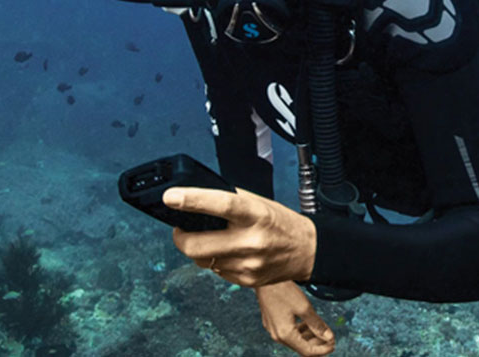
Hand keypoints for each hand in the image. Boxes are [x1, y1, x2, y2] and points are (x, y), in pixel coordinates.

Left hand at [163, 186, 317, 287]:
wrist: (306, 250)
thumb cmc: (280, 223)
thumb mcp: (259, 202)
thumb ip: (230, 200)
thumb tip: (196, 198)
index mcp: (255, 214)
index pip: (221, 205)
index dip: (192, 201)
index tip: (171, 197)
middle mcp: (251, 241)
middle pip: (197, 245)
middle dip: (180, 237)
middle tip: (181, 228)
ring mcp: (247, 265)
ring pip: (201, 260)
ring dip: (198, 248)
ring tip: (211, 238)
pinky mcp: (244, 281)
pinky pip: (215, 271)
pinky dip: (214, 260)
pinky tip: (228, 252)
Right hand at [256, 281, 335, 355]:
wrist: (265, 277)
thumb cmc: (283, 290)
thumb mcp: (304, 307)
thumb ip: (317, 324)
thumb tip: (329, 337)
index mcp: (285, 335)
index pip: (307, 351)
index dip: (322, 350)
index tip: (334, 344)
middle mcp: (277, 336)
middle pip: (301, 347)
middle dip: (317, 344)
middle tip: (331, 337)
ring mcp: (273, 330)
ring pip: (296, 340)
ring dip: (310, 337)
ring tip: (322, 329)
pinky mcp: (273, 323)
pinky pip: (289, 333)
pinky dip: (301, 331)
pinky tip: (309, 323)